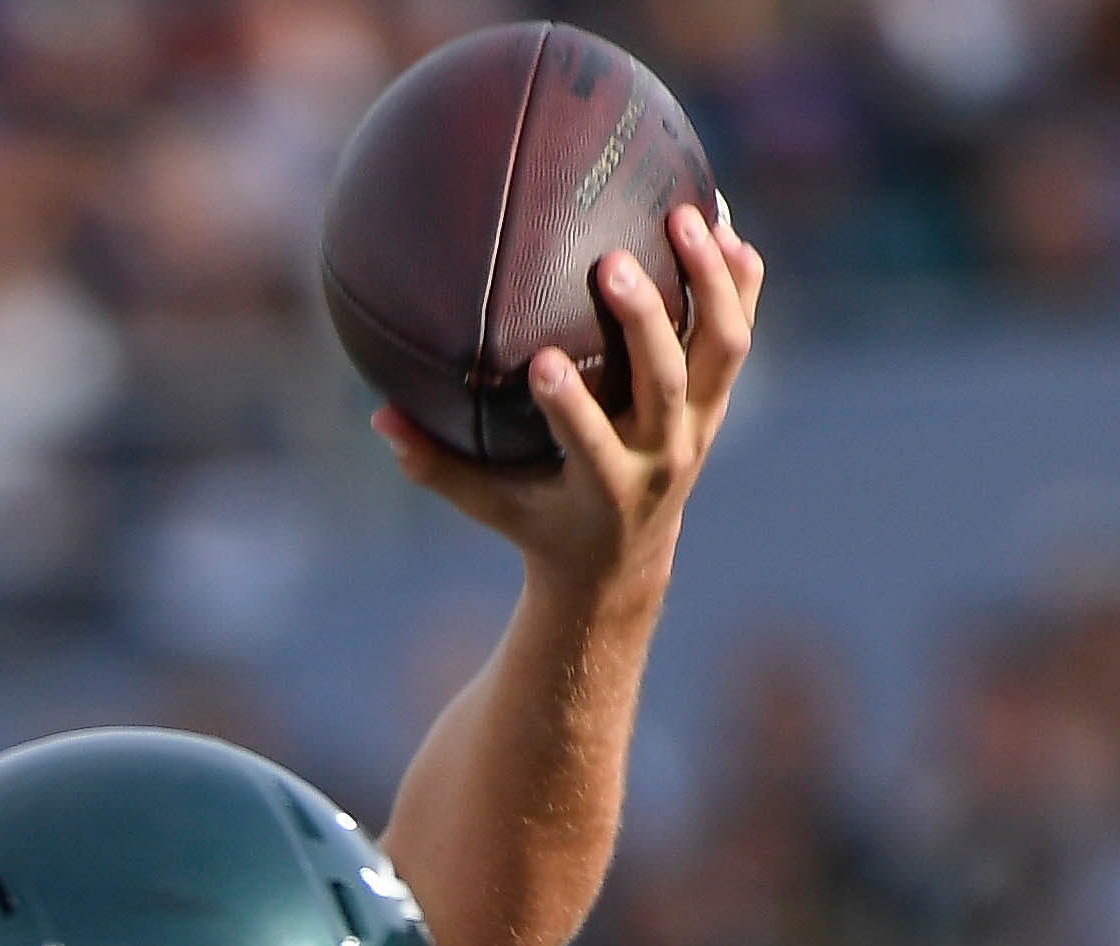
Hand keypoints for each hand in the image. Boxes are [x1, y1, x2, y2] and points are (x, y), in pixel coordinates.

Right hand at [375, 198, 762, 609]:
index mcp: (603, 487)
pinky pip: (738, 327)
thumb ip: (435, 465)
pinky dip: (738, 276)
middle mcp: (663, 454)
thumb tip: (380, 415)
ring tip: (684, 216)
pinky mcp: (718, 396)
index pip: (591, 444)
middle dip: (645, 322)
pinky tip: (721, 218)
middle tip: (614, 262)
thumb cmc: (538, 522)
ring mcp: (701, 422)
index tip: (544, 362)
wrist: (622, 556)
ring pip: (722, 345)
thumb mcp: (486, 506)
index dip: (571, 406)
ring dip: (709, 281)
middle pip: (666, 382)